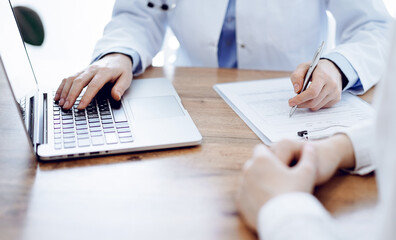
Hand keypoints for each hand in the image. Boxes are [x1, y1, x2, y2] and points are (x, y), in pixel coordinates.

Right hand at [54, 53, 132, 109]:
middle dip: (71, 95)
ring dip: (64, 91)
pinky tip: (58, 96)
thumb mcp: (126, 78)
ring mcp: (85, 70)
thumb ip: (121, 88)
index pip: (93, 85)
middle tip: (66, 107)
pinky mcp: (80, 71)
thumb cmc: (121, 70)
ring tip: (60, 103)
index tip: (80, 107)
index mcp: (104, 72)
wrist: (116, 57)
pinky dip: (62, 87)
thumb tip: (116, 96)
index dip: (86, 97)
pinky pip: (68, 78)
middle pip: (78, 82)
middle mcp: (92, 70)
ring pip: (71, 79)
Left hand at [236, 134, 355, 230]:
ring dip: (257, 182)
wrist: (284, 220)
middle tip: (277, 178)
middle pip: (253, 164)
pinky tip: (266, 201)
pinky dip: (252, 196)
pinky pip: (245, 195)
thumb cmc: (295, 194)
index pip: (261, 149)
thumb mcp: (307, 173)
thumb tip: (310, 145)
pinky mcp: (240, 201)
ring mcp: (242, 186)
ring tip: (273, 191)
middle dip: (263, 168)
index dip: (270, 155)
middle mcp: (248, 170)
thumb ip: (309, 156)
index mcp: (262, 160)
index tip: (278, 162)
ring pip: (248, 180)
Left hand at [289, 59, 342, 110]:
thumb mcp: (303, 67)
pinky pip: (322, 107)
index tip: (291, 102)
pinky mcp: (337, 98)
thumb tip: (297, 90)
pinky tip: (313, 97)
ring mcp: (335, 92)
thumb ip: (297, 76)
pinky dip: (315, 104)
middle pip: (313, 101)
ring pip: (317, 106)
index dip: (300, 99)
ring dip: (307, 105)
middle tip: (293, 102)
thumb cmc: (316, 68)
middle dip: (301, 104)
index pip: (312, 92)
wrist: (333, 68)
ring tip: (303, 98)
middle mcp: (332, 84)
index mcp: (323, 75)